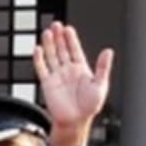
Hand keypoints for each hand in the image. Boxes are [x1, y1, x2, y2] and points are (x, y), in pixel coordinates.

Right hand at [32, 22, 112, 145]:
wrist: (75, 121)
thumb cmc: (90, 106)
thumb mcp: (101, 85)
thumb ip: (102, 67)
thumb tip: (108, 51)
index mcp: (81, 69)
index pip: (75, 49)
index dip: (71, 39)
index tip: (68, 28)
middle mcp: (68, 70)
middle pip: (61, 49)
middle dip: (59, 37)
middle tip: (56, 24)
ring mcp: (57, 76)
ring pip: (51, 56)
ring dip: (49, 44)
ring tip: (47, 32)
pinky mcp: (47, 84)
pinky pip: (41, 69)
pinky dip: (39, 59)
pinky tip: (38, 49)